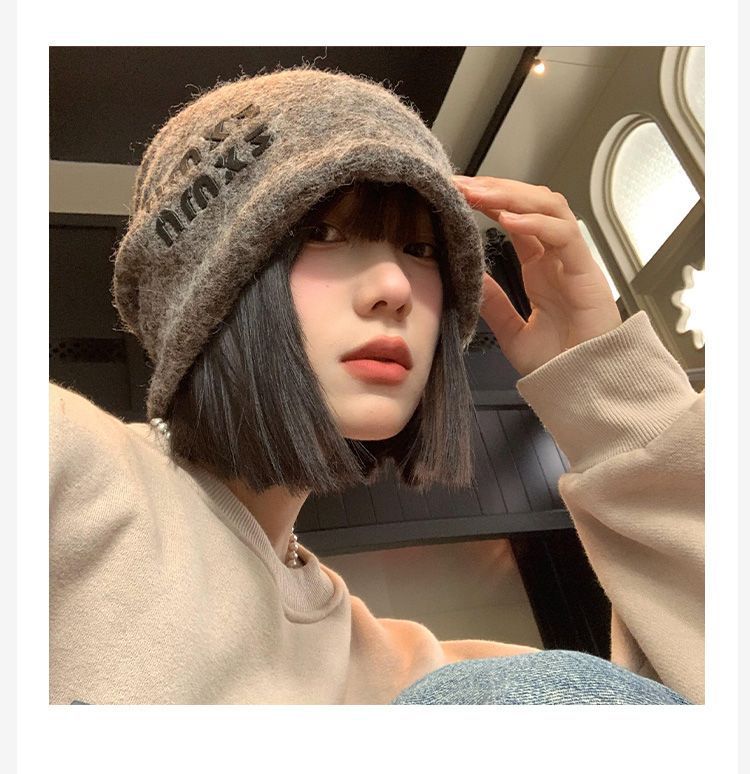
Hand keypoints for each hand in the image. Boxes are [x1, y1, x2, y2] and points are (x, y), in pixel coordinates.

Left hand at [453, 175, 622, 376]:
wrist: (585, 387)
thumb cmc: (557, 362)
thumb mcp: (511, 330)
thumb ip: (493, 302)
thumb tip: (468, 277)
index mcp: (540, 266)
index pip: (514, 218)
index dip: (487, 202)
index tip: (455, 194)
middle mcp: (557, 257)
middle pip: (531, 203)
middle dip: (495, 188)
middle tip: (460, 184)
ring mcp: (572, 260)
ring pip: (550, 207)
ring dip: (513, 195)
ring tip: (479, 193)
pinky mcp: (586, 270)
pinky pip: (564, 235)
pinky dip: (537, 222)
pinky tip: (508, 219)